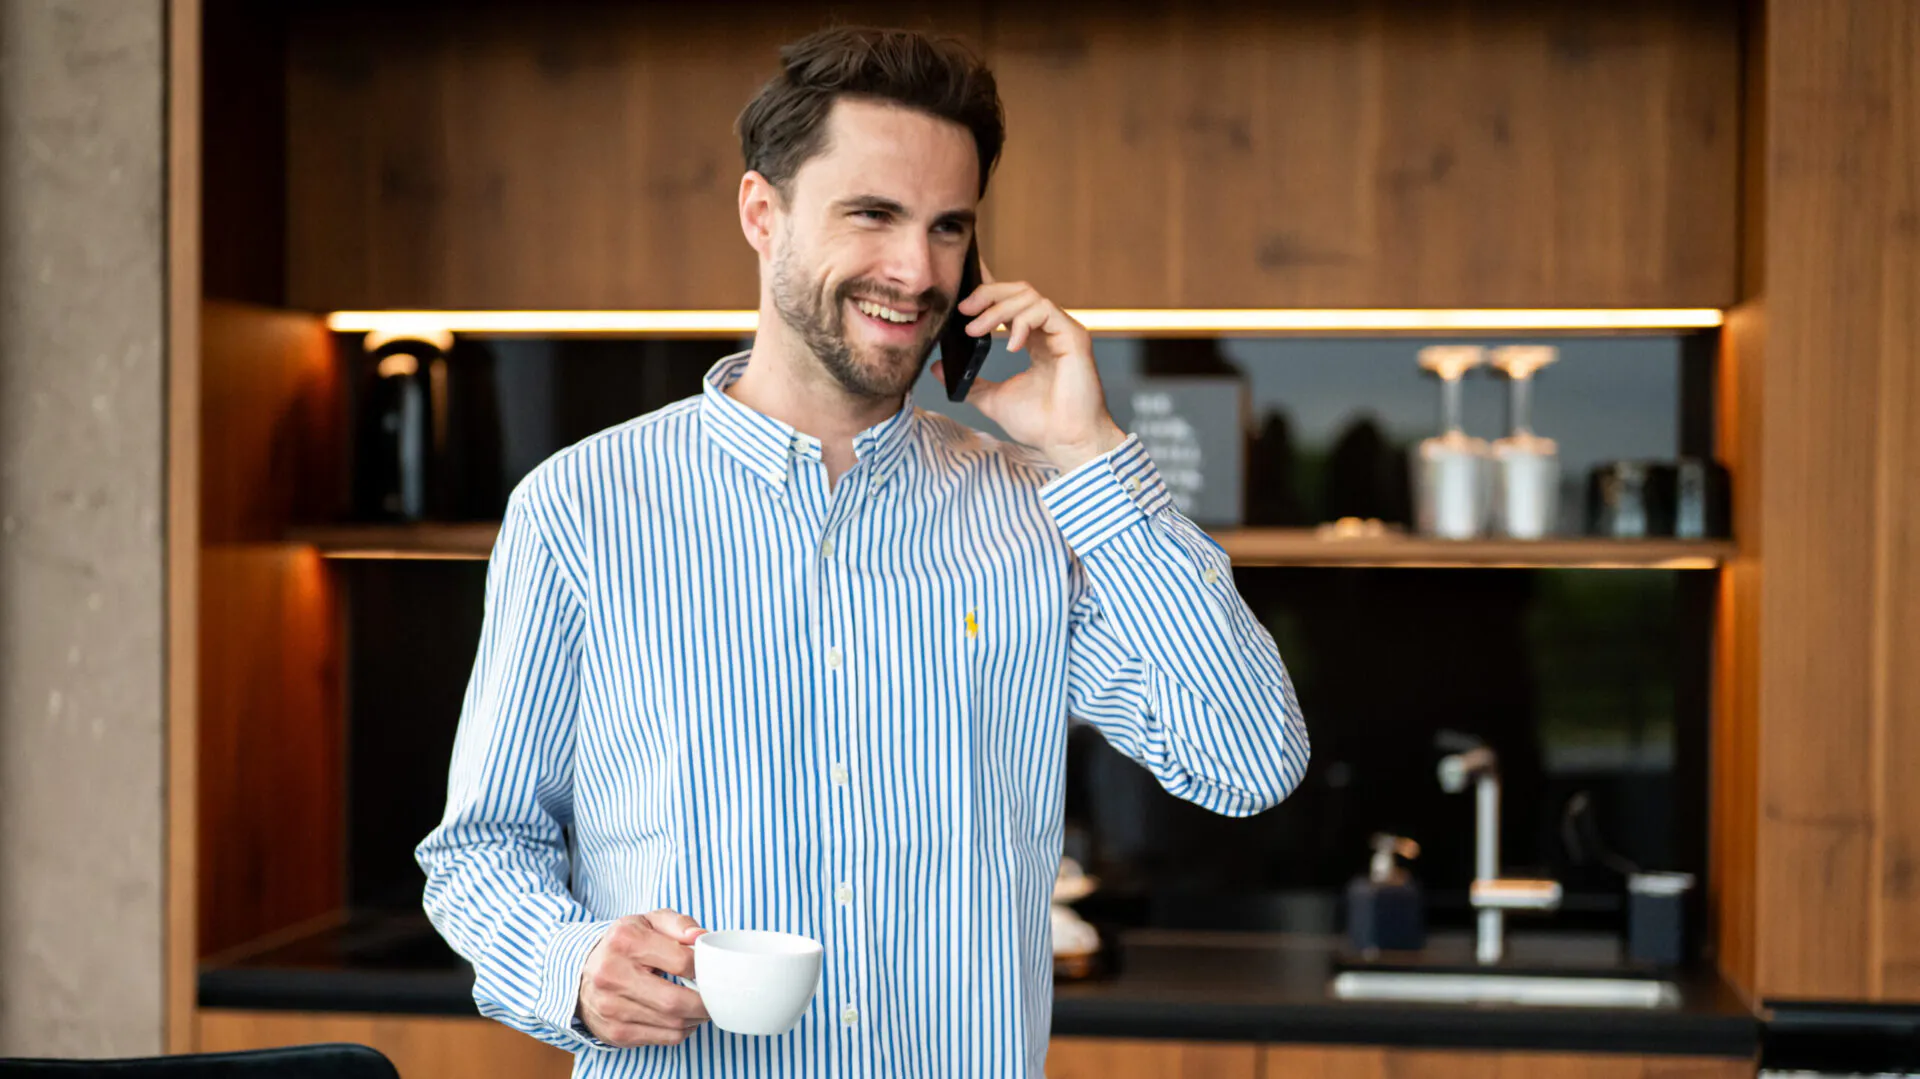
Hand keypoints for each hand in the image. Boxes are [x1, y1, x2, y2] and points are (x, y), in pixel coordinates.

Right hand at [576, 910, 709, 1047]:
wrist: (581, 972)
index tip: (713, 970)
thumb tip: (701, 937)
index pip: (682, 961)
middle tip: (716, 998)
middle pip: (675, 1001)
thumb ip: (679, 924)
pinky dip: (681, 1031)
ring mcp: (611, 1007)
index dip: (705, 968)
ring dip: (696, 1018)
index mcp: (625, 941)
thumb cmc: (625, 944)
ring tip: (701, 1006)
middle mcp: (612, 975)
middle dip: (705, 1003)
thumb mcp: (649, 922)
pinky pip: (663, 1039)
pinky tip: (683, 1018)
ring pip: (672, 1024)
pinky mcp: (615, 1032)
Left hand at [931, 262, 1124, 473]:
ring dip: (996, 310)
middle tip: (963, 310)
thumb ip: (970, 382)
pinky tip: (1010, 345)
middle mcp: (1050, 331)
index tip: (961, 300)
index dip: (987, 293)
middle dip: (987, 294)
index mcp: (1034, 341)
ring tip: (976, 331)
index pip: (1011, 303)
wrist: (1065, 442)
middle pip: (1018, 291)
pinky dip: (1021, 322)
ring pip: (1028, 296)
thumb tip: (938, 368)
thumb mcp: (993, 399)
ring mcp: (1063, 331)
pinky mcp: (1073, 336)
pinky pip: (1044, 310)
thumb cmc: (1040, 424)